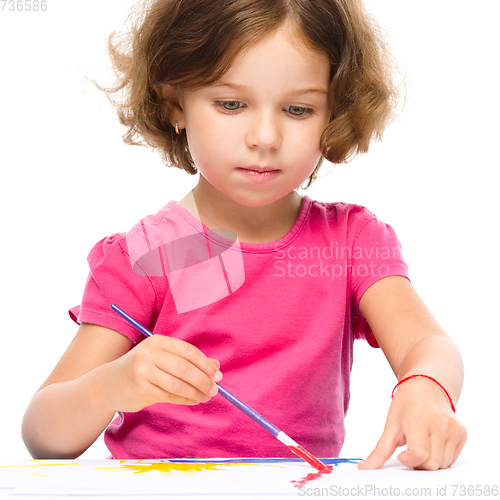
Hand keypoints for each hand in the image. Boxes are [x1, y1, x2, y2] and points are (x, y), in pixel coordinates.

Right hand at [99, 335, 221, 412]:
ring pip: (178, 384)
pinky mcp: (141, 389)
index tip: (217, 374)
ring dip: (196, 392)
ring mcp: (143, 372)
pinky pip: (170, 396)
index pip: (188, 351)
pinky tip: (193, 400)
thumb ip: (188, 360)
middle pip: (184, 368)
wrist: (109, 384)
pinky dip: (185, 400)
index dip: (205, 364)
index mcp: (158, 342)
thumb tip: (216, 365)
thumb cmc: (141, 369)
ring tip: (206, 396)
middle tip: (215, 389)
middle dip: (203, 380)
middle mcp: (149, 354)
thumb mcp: (162, 358)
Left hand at [358, 377, 466, 470]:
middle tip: (410, 449)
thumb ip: (380, 450)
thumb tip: (364, 468)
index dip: (408, 460)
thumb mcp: (391, 425)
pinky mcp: (462, 433)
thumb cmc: (406, 405)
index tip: (401, 455)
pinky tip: (433, 442)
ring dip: (430, 461)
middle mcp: (440, 424)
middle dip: (418, 463)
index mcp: (420, 421)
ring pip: (443, 464)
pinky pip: (453, 458)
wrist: (426, 387)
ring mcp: (454, 429)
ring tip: (421, 444)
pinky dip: (442, 457)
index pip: (418, 454)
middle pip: (431, 463)